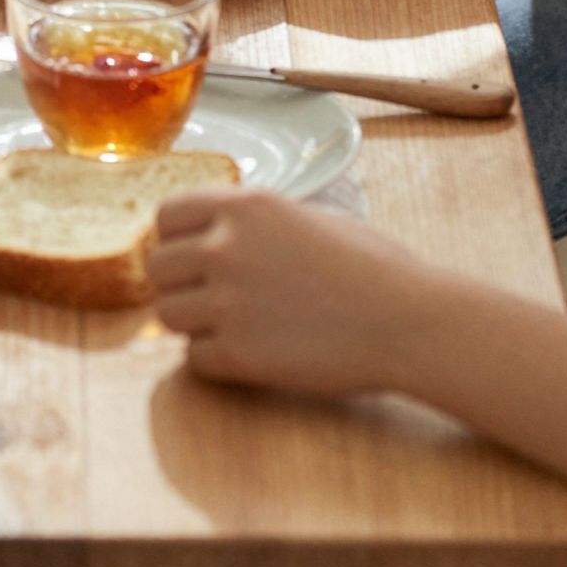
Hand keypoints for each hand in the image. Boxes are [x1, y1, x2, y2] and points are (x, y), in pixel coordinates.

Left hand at [148, 186, 432, 397]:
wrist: (409, 321)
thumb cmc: (370, 266)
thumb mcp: (305, 217)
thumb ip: (250, 222)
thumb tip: (209, 230)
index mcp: (242, 206)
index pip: (165, 215)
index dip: (175, 237)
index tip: (190, 254)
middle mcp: (224, 247)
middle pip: (157, 268)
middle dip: (180, 283)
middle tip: (212, 297)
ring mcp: (227, 301)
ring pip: (167, 315)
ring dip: (193, 324)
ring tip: (233, 326)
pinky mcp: (238, 354)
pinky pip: (194, 358)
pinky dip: (215, 360)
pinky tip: (250, 354)